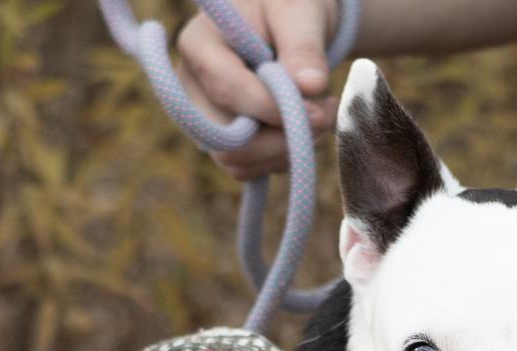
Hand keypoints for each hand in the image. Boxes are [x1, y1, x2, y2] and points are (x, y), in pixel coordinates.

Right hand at [175, 0, 338, 179]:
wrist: (286, 25)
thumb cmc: (287, 8)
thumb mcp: (298, 12)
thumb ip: (303, 45)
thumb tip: (311, 86)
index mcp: (198, 45)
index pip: (227, 90)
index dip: (272, 108)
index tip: (317, 111)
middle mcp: (190, 88)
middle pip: (227, 139)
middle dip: (282, 137)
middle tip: (327, 115)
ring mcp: (203, 119)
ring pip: (239, 161)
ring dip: (287, 150)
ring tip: (323, 116)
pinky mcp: (220, 141)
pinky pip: (248, 168)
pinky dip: (282, 157)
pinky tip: (305, 128)